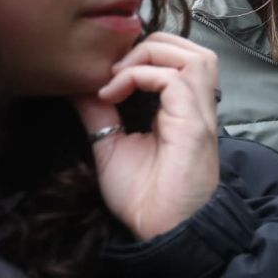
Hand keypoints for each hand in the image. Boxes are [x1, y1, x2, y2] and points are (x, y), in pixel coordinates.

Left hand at [71, 34, 220, 241]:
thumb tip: (78, 85)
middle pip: (191, 49)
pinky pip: (172, 79)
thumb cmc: (144, 197)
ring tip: (118, 77)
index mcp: (182, 111)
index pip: (178, 59)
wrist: (161, 230)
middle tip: (114, 71)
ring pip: (192, 56)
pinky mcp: (194, 124)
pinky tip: (112, 95)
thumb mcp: (111, 146)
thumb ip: (100, 114)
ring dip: (150, 56)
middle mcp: (197, 107)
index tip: (107, 76)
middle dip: (149, 47)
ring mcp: (199, 114)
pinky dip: (137, 77)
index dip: (144, 54)